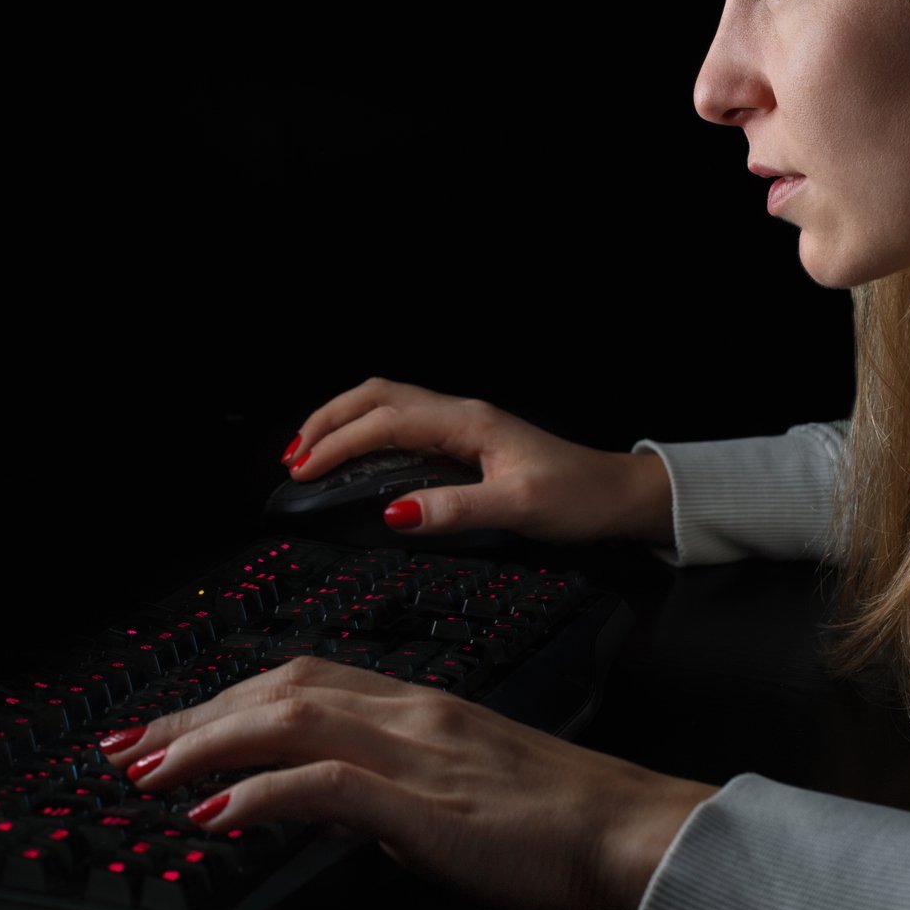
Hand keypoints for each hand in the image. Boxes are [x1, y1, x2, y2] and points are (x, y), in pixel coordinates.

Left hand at [99, 657, 716, 909]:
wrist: (639, 837)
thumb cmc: (566, 827)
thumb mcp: (462, 799)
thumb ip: (396, 796)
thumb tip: (340, 816)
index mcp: (420, 706)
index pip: (299, 682)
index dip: (223, 701)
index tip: (168, 730)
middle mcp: (410, 711)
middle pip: (277, 687)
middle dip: (191, 716)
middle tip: (125, 747)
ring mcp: (417, 749)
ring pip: (288, 717)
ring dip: (206, 743)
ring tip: (148, 775)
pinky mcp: (426, 802)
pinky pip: (326, 784)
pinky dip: (260, 792)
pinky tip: (217, 810)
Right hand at [281, 378, 672, 545]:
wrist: (618, 495)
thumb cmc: (578, 497)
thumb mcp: (518, 508)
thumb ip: (455, 509)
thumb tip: (393, 512)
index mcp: (467, 422)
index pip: (385, 421)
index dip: (338, 444)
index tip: (304, 472)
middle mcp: (460, 414)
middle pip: (376, 396)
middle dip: (327, 421)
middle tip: (292, 457)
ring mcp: (463, 424)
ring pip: (387, 404)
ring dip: (344, 422)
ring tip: (310, 453)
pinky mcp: (466, 440)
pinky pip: (403, 424)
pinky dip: (367, 433)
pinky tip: (357, 457)